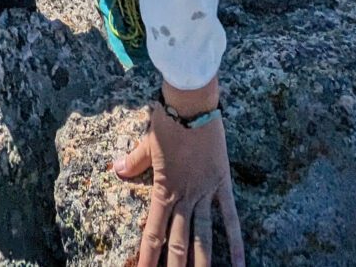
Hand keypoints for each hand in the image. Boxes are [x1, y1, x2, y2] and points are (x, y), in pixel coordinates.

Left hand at [113, 79, 244, 266]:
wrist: (192, 104)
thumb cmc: (168, 121)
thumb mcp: (147, 143)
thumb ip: (133, 161)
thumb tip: (116, 169)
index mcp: (164, 189)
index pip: (153, 232)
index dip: (148, 257)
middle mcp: (185, 196)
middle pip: (178, 241)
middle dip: (174, 266)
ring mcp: (205, 192)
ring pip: (204, 236)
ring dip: (202, 262)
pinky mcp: (222, 184)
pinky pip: (230, 217)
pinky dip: (235, 241)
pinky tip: (239, 263)